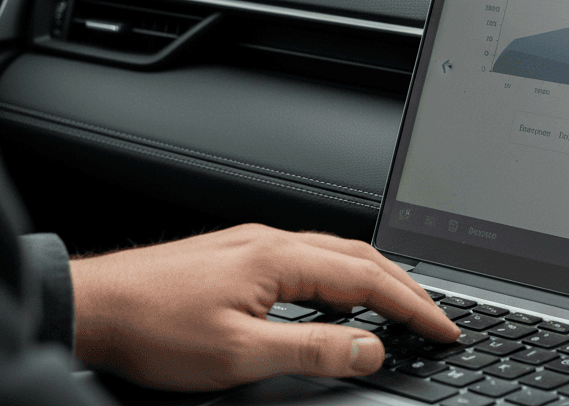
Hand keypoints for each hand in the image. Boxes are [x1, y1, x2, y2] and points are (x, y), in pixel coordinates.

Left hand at [70, 223, 459, 390]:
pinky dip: (341, 276)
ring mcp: (257, 243)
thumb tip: (369, 348)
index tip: (443, 325)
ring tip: (399, 306)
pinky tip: (337, 298)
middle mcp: (274, 241)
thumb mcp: (238, 355)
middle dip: (405, 285)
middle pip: (360, 256)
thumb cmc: (156, 327)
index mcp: (281, 258)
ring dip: (375, 278)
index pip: (367, 279)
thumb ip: (311, 350)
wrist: (98, 305)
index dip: (412, 305)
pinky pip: (309, 258)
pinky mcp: (241, 254)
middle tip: (434, 315)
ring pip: (335, 253)